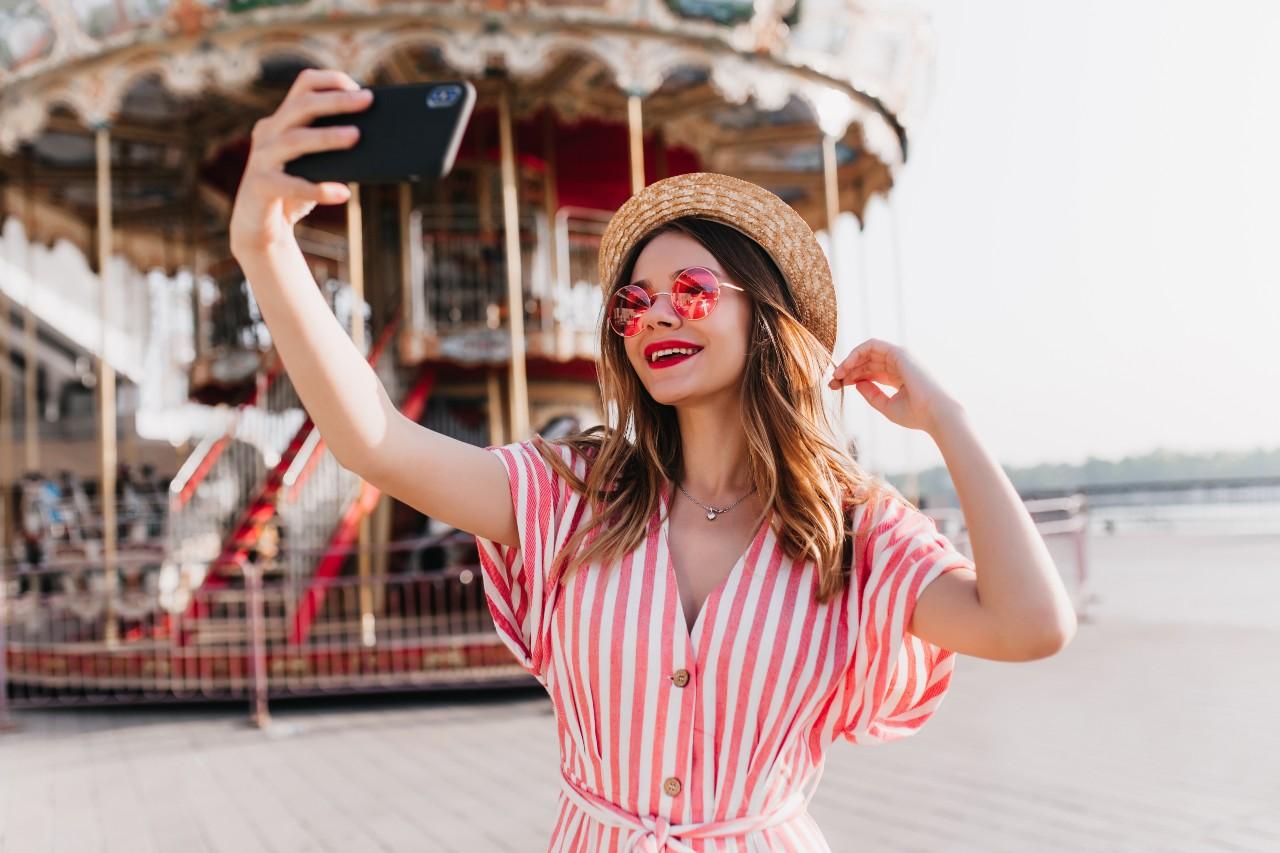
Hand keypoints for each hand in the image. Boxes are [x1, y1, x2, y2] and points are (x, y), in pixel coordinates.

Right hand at [228, 68, 371, 254]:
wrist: (259, 229)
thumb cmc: (292, 193)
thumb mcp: (312, 166)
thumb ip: (331, 150)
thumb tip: (369, 140)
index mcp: (281, 121)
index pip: (303, 85)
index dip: (331, 81)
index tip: (360, 89)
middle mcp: (268, 133)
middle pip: (301, 106)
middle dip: (336, 101)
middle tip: (367, 101)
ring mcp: (261, 159)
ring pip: (294, 140)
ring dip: (328, 137)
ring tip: (357, 137)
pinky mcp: (260, 187)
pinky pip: (291, 185)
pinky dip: (318, 189)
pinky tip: (343, 194)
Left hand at [827, 338, 961, 433]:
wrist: (935, 414)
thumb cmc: (915, 414)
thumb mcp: (886, 405)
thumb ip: (871, 393)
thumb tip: (856, 382)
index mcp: (897, 377)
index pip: (868, 372)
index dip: (850, 377)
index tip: (835, 386)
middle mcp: (898, 365)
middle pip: (865, 362)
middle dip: (846, 370)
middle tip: (832, 381)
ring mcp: (899, 357)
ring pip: (867, 352)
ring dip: (849, 361)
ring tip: (837, 375)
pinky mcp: (898, 352)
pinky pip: (872, 345)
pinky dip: (857, 353)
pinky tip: (846, 366)